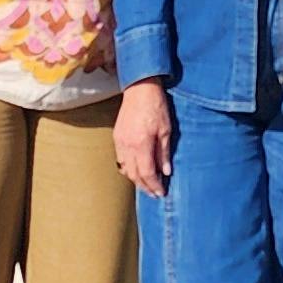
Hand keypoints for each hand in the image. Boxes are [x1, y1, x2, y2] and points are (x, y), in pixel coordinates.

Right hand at [115, 79, 174, 198]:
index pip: (147, 173)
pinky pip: (120, 160)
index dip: (154, 186)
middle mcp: (128, 146)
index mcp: (141, 144)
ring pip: (125, 169)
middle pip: (134, 175)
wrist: (140, 89)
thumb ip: (164, 153)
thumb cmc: (156, 107)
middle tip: (155, 193)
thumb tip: (166, 172)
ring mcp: (120, 142)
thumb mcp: (166, 130)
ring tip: (146, 185)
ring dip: (136, 180)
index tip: (161, 193)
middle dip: (145, 187)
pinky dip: (128, 169)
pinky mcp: (116, 137)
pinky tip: (136, 170)